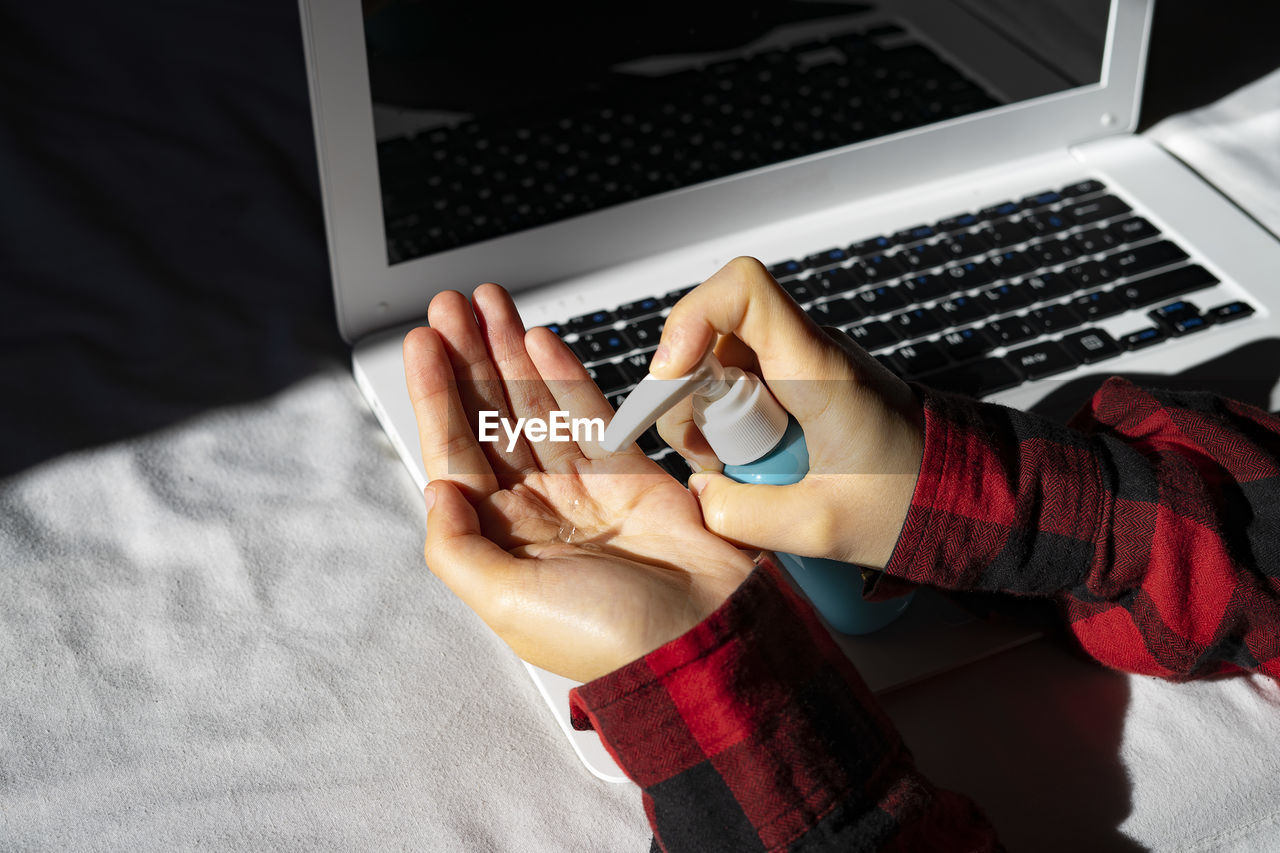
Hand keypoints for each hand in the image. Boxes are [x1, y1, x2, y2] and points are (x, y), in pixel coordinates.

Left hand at [404, 284, 753, 682]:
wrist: (702, 637)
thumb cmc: (610, 638)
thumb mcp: (509, 604)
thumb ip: (457, 548)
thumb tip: (434, 488)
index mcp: (502, 540)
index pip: (457, 453)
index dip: (437, 395)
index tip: (424, 344)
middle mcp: (537, 509)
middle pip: (491, 418)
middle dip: (470, 359)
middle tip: (452, 306)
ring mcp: (583, 488)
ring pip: (536, 406)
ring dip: (510, 355)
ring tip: (490, 305)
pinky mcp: (630, 473)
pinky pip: (589, 414)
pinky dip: (564, 375)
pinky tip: (540, 342)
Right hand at [652, 257, 925, 568]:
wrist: (964, 495)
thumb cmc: (911, 500)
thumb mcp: (820, 527)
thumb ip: (744, 514)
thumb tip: (700, 493)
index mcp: (818, 368)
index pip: (742, 290)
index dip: (690, 319)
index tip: (673, 378)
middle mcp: (808, 351)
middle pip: (714, 335)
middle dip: (690, 395)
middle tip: (708, 456)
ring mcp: (803, 365)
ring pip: (721, 364)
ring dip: (708, 416)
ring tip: (732, 470)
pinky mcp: (802, 386)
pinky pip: (743, 388)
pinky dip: (730, 426)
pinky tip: (748, 468)